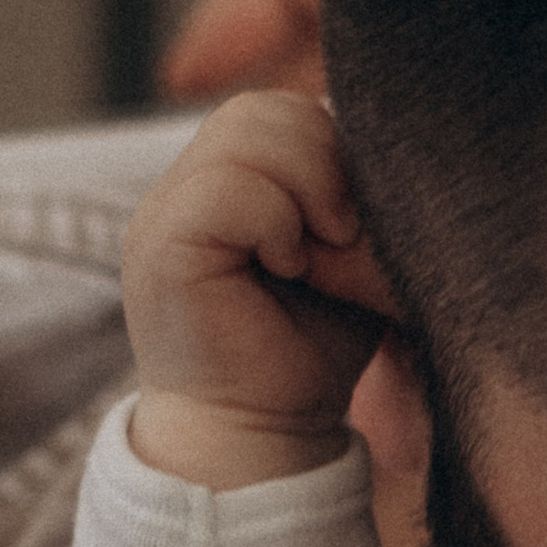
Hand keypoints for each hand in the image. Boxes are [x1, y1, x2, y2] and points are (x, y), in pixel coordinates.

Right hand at [124, 93, 396, 490]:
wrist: (265, 439)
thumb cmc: (311, 356)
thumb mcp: (347, 260)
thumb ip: (352, 194)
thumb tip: (386, 141)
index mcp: (226, 182)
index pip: (282, 109)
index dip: (335, 147)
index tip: (357, 222)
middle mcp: (186, 187)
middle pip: (264, 107)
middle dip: (325, 161)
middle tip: (344, 234)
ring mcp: (165, 212)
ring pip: (245, 131)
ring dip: (305, 188)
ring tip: (314, 254)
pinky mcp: (161, 245)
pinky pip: (227, 187)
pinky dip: (275, 221)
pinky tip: (288, 268)